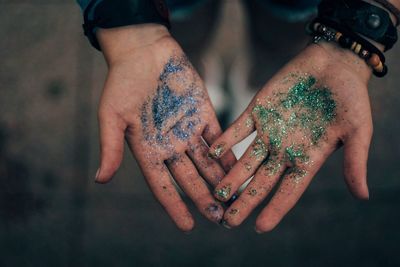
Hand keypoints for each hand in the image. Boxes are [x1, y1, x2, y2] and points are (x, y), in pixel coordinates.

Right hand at [95, 24, 235, 231]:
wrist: (144, 51)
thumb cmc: (123, 82)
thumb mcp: (112, 116)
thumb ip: (111, 147)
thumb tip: (100, 180)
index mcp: (147, 149)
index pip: (163, 185)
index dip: (175, 206)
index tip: (188, 226)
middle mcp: (170, 144)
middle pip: (190, 178)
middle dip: (205, 198)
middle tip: (222, 219)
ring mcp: (188, 130)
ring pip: (207, 161)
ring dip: (221, 180)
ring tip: (237, 198)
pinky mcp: (203, 113)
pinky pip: (218, 138)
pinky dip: (228, 152)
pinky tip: (240, 167)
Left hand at [209, 42, 372, 231]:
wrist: (334, 64)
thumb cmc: (350, 98)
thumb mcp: (358, 130)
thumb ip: (355, 161)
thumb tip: (363, 196)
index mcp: (307, 158)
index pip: (288, 190)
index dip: (275, 209)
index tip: (259, 227)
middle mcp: (283, 150)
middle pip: (261, 181)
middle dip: (245, 201)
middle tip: (228, 222)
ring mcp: (268, 131)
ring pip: (245, 159)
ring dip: (231, 175)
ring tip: (216, 193)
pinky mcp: (257, 110)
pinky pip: (238, 128)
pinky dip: (226, 140)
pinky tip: (213, 153)